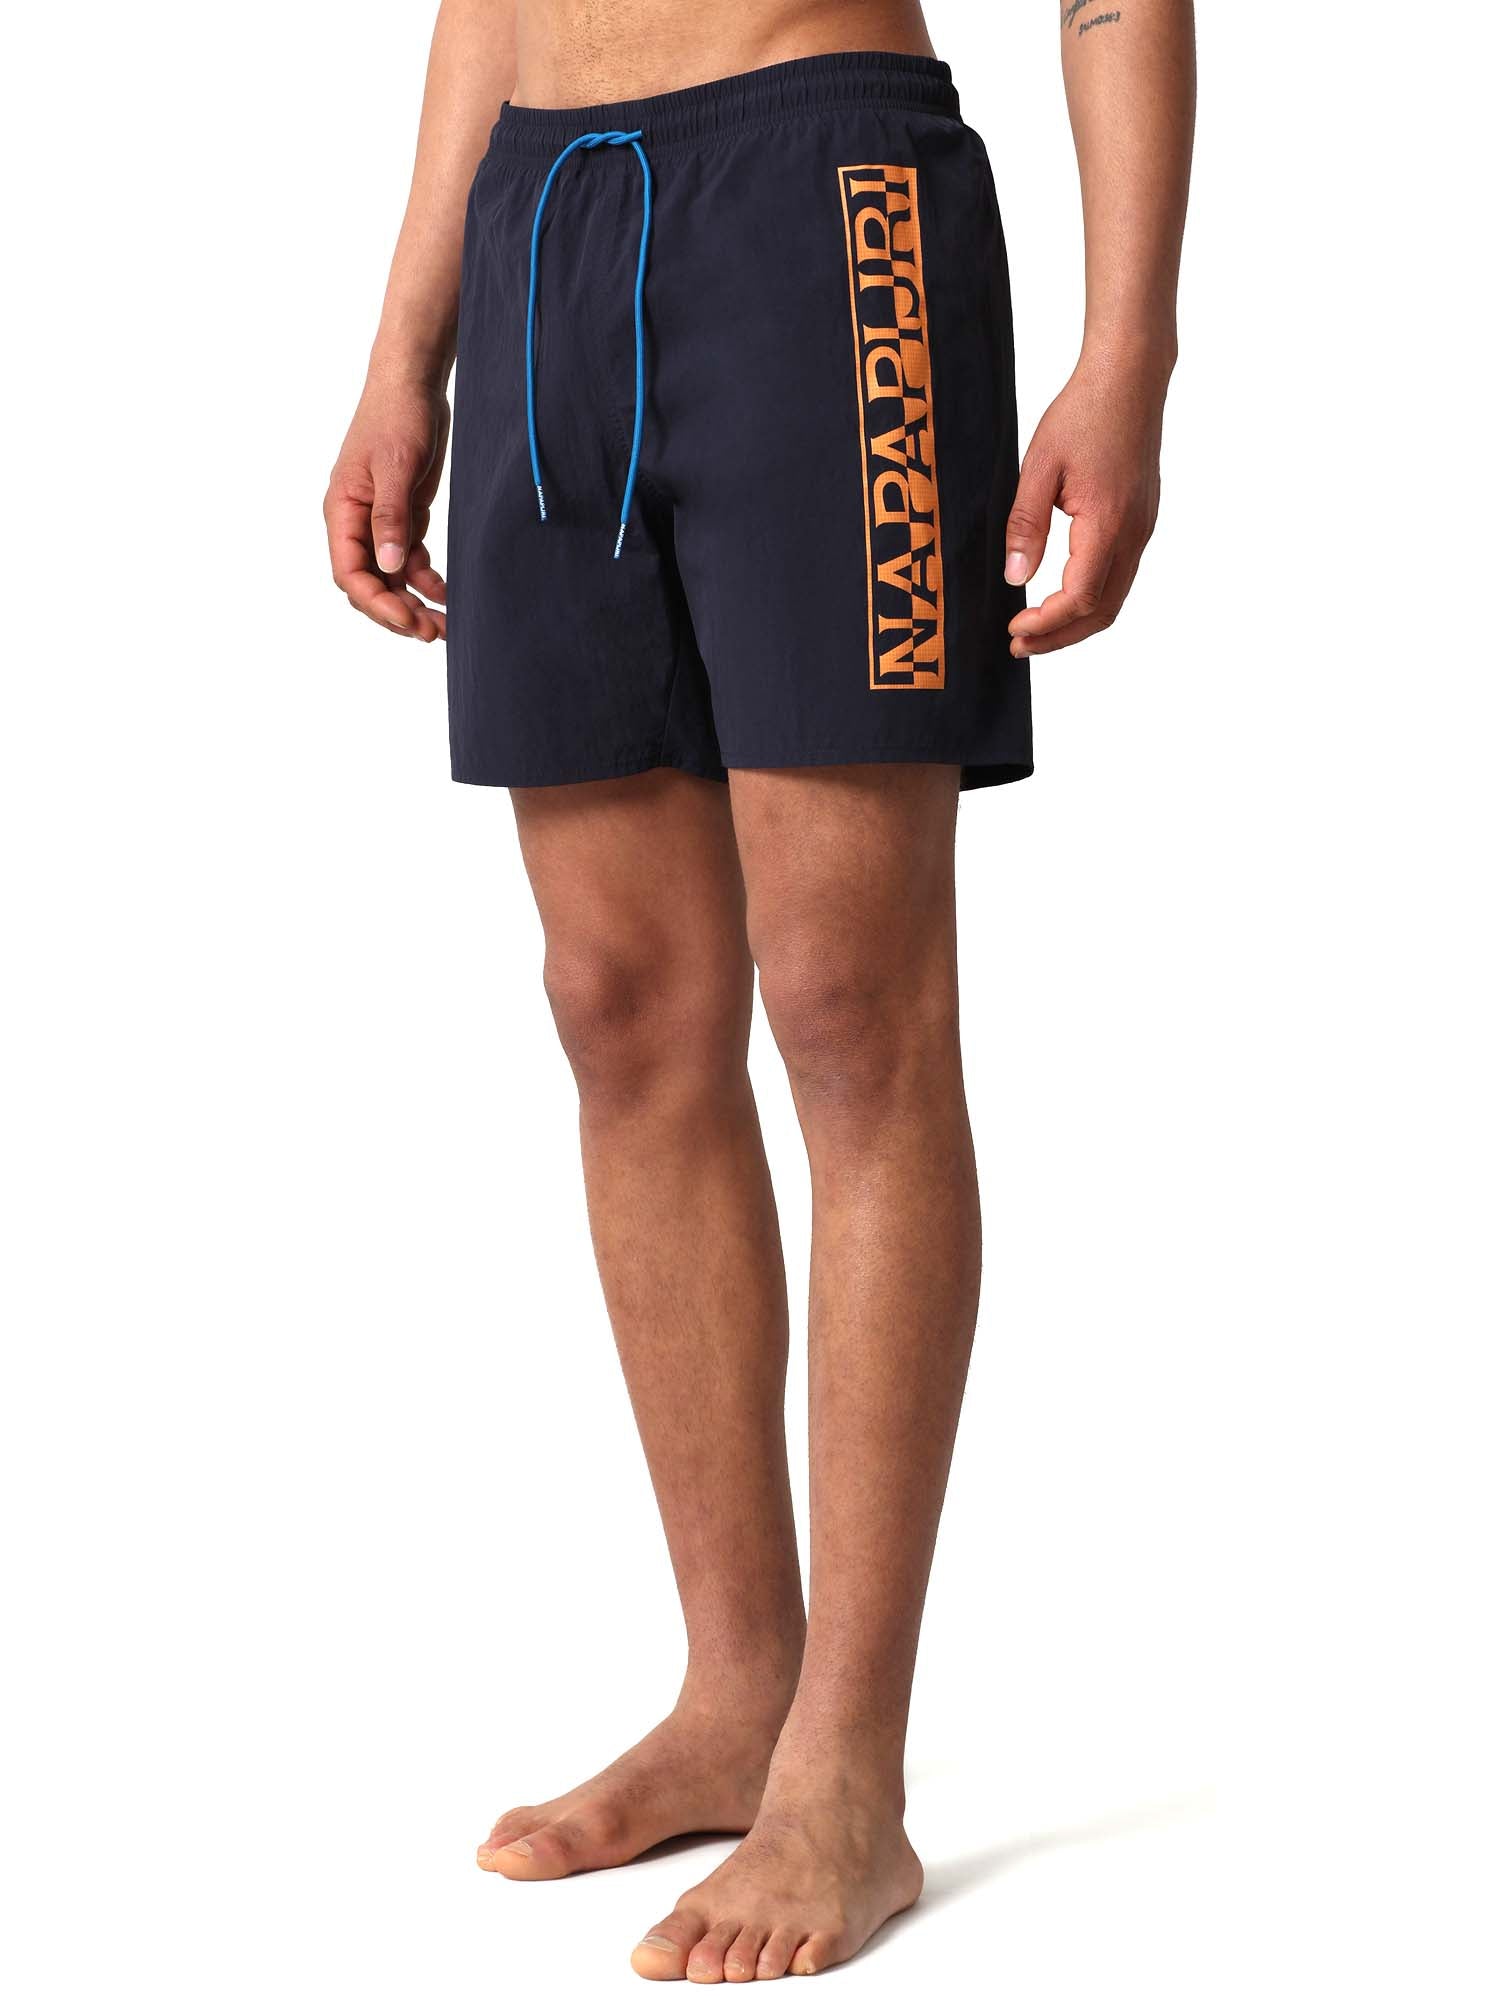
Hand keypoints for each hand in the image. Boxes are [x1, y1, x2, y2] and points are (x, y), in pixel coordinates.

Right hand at [324, 375, 450, 641]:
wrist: (414, 384)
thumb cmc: (398, 416)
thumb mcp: (396, 467)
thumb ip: (392, 517)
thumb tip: (387, 566)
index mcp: (342, 511)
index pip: (350, 573)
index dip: (377, 603)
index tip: (408, 620)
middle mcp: (356, 522)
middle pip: (369, 584)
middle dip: (398, 612)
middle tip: (434, 633)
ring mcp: (379, 522)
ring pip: (391, 578)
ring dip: (415, 603)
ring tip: (445, 625)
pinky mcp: (402, 517)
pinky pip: (409, 561)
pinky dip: (426, 580)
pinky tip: (446, 594)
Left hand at [1003, 352, 1168, 656]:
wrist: (1129, 379)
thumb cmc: (1084, 413)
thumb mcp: (1039, 466)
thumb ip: (1026, 525)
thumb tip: (1016, 577)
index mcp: (1108, 522)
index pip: (1080, 598)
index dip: (1047, 623)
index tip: (1014, 630)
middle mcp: (1134, 532)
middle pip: (1103, 611)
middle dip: (1061, 637)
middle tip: (1020, 647)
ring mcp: (1143, 528)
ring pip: (1114, 598)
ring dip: (1076, 623)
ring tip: (1037, 631)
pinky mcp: (1141, 521)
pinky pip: (1119, 576)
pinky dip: (1091, 600)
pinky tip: (1063, 598)